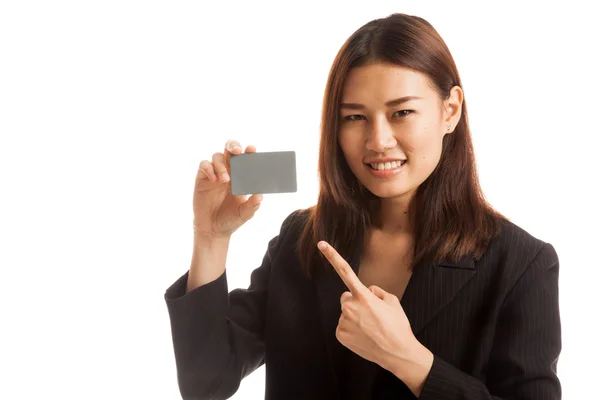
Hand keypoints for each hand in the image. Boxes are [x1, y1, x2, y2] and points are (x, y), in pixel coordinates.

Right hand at [193, 140, 262, 238]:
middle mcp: (228, 171)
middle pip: (229, 149)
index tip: (252, 149)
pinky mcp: (202, 179)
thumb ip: (252, 205)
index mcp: (241, 176)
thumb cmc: (231, 219)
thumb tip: (260, 195)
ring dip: (221, 164)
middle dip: (233, 146)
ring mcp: (214, 174)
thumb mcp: (244, 214)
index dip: (249, 152)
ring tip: (226, 179)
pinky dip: (209, 169)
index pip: (245, 159)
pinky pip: (204, 165)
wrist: (213, 230)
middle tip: (237, 151)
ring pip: (217, 156)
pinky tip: (214, 179)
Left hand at [317, 240, 432, 382]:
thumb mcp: (392, 301)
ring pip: (346, 312)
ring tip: (370, 327)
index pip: (345, 271)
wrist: (398, 353)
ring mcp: (343, 322)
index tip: (321, 244)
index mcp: (363, 296)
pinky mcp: (340, 334)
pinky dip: (351, 329)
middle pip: (347, 296)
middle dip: (356, 301)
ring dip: (355, 316)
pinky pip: (343, 325)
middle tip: (371, 314)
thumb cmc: (397, 326)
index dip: (332, 256)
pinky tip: (364, 335)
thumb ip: (377, 291)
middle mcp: (350, 307)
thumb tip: (368, 291)